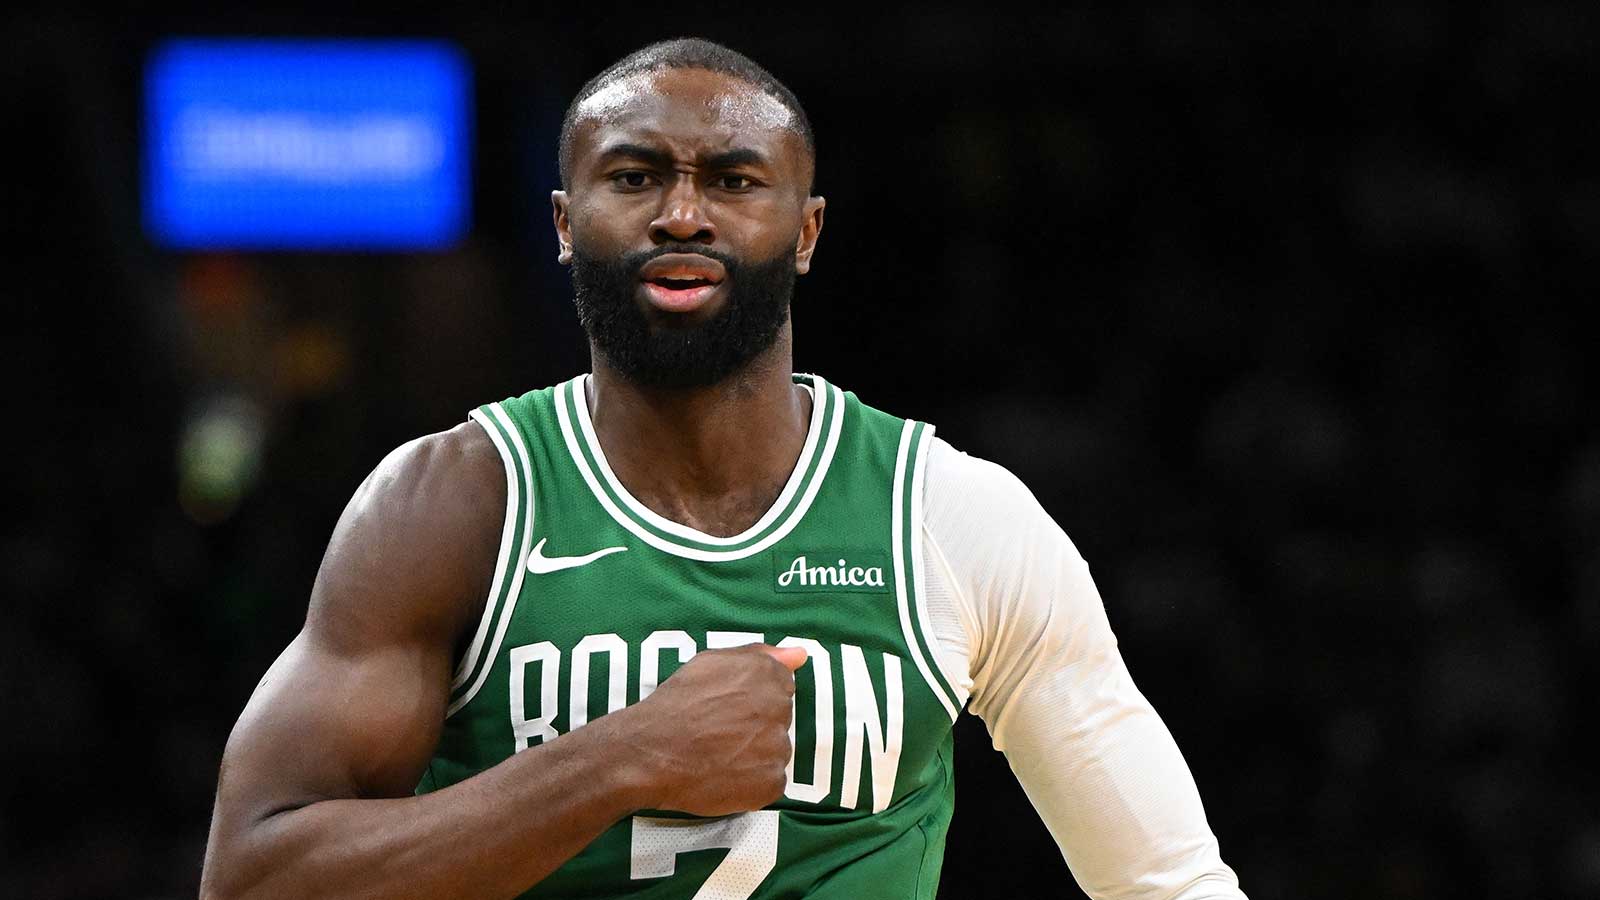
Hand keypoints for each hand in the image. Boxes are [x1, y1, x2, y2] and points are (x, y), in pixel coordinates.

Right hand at [618, 644, 806, 816]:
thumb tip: (801, 655)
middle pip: (779, 720)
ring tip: (718, 756)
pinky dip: (751, 784)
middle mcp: (780, 709)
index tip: (728, 709)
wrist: (651, 752)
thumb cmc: (676, 703)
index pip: (781, 688)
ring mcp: (777, 749)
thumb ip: (760, 655)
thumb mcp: (711, 662)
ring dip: (754, 756)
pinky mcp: (771, 783)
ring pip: (775, 752)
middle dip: (756, 727)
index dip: (752, 701)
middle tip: (719, 733)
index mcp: (769, 676)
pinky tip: (724, 776)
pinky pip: (769, 782)